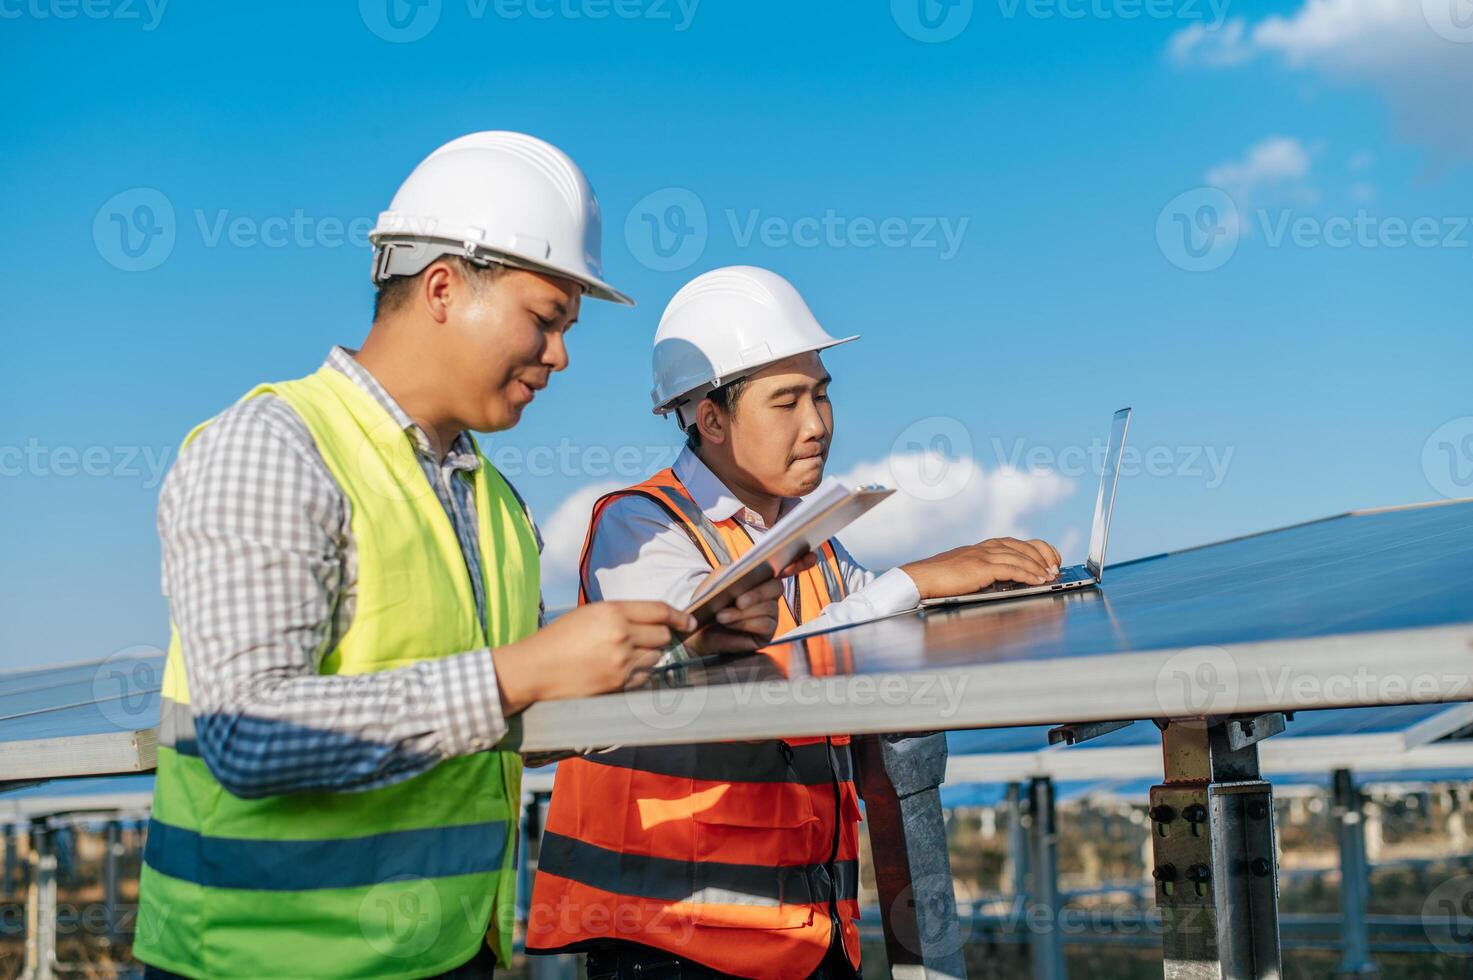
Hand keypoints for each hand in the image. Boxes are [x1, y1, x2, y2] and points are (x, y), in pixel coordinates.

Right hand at [491, 600, 696, 712]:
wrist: (536, 669)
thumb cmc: (559, 638)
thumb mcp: (589, 614)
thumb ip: (621, 614)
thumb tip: (653, 620)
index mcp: (613, 611)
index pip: (660, 610)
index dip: (678, 616)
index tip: (688, 622)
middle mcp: (621, 635)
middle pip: (663, 636)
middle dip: (660, 637)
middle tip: (645, 640)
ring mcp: (622, 662)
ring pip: (656, 658)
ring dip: (649, 656)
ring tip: (624, 656)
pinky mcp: (619, 684)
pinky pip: (645, 677)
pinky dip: (639, 674)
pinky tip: (619, 671)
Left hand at [685, 553, 818, 655]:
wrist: (696, 630)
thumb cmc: (708, 603)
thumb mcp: (717, 581)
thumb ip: (733, 571)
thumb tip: (750, 573)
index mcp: (759, 577)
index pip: (785, 566)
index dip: (801, 562)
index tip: (811, 556)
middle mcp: (768, 594)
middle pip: (776, 587)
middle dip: (757, 593)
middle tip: (738, 600)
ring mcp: (769, 613)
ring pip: (768, 607)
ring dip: (743, 612)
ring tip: (722, 615)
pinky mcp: (766, 632)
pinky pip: (765, 623)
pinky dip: (746, 623)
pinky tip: (731, 624)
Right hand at [900, 537, 1061, 600]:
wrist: (922, 578)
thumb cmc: (943, 579)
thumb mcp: (971, 572)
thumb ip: (990, 573)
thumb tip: (1012, 582)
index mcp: (986, 546)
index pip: (1020, 543)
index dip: (1040, 549)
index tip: (1052, 560)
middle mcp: (988, 547)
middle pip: (1025, 546)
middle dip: (1045, 556)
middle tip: (1056, 568)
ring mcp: (984, 555)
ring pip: (1021, 557)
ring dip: (1039, 567)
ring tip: (1051, 576)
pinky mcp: (981, 567)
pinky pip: (1012, 569)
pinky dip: (1028, 574)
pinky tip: (1038, 581)